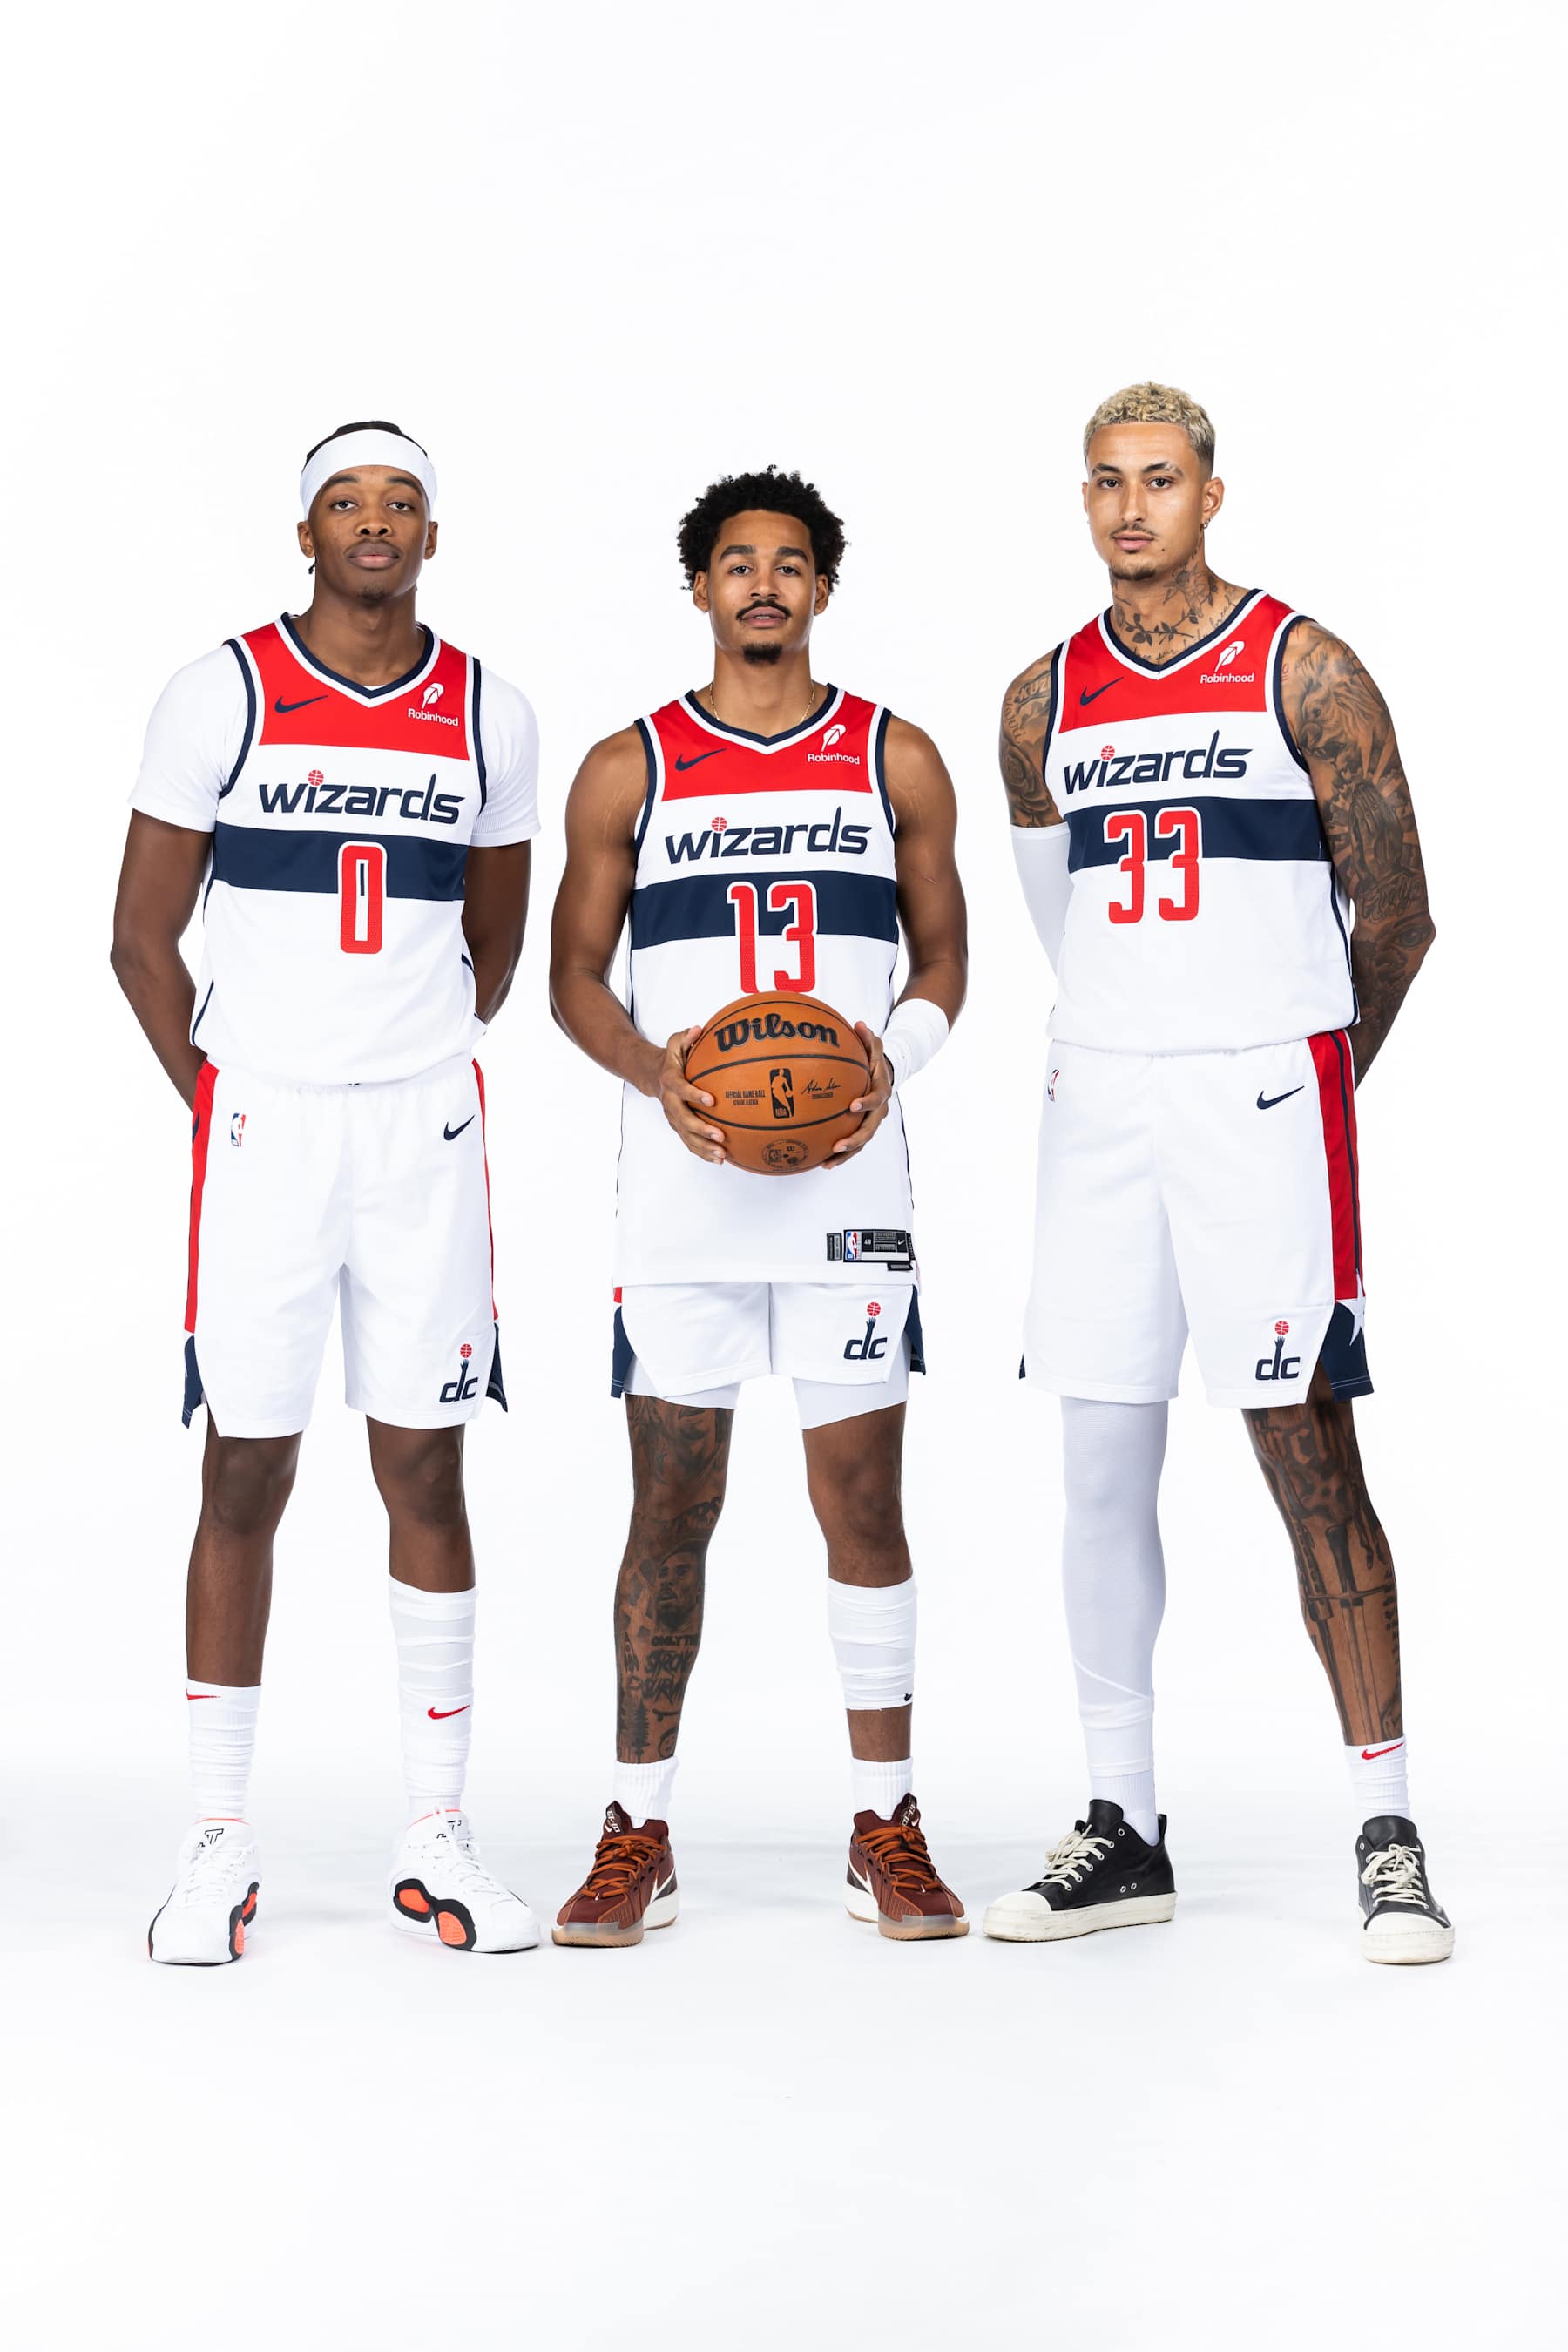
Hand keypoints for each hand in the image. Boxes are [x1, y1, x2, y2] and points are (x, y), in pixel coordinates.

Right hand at [646, 1026, 728, 1164]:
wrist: (652, 1076)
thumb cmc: (671, 1058)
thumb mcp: (675, 1042)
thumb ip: (686, 1037)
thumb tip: (698, 1029)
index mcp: (670, 1081)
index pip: (681, 1089)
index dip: (694, 1095)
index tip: (711, 1100)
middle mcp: (669, 1102)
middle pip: (683, 1119)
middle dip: (701, 1129)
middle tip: (720, 1135)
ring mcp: (672, 1117)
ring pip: (686, 1136)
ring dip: (703, 1147)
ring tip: (721, 1154)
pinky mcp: (677, 1127)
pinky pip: (689, 1142)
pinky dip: (702, 1152)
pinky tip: (719, 1159)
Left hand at [826, 1022, 892, 1168]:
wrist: (885, 1075)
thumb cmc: (874, 1059)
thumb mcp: (874, 1046)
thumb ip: (868, 1038)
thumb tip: (859, 1024)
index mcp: (882, 1091)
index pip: (877, 1099)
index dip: (866, 1103)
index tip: (852, 1105)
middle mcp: (879, 1111)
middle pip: (869, 1130)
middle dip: (854, 1140)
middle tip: (838, 1146)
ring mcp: (871, 1122)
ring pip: (861, 1142)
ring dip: (846, 1155)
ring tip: (827, 1163)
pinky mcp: (862, 1128)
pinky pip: (852, 1144)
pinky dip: (839, 1154)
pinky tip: (820, 1161)